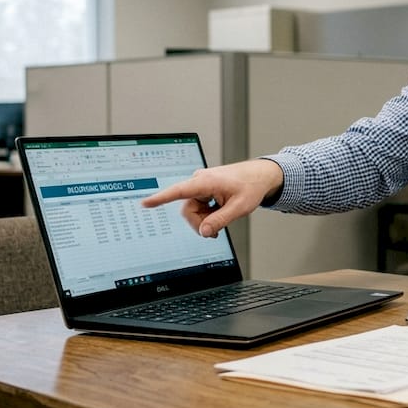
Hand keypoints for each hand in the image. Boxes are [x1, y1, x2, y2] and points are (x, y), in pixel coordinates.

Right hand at [140, 159, 283, 237]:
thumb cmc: (252, 186)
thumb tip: (203, 232)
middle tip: (216, 231)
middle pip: (188, 209)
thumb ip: (220, 221)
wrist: (261, 175)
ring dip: (206, 219)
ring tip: (223, 217)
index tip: (145, 203)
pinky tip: (220, 211)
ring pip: (193, 210)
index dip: (161, 198)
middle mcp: (200, 181)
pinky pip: (199, 206)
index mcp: (207, 182)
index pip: (179, 191)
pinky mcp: (204, 189)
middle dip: (200, 222)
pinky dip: (208, 213)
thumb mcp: (239, 208)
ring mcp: (202, 185)